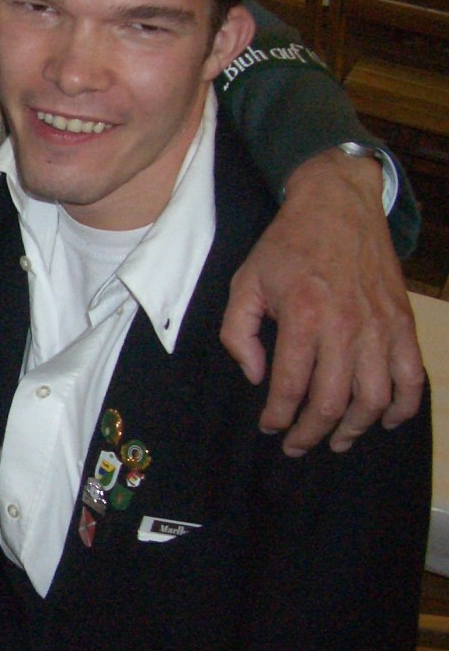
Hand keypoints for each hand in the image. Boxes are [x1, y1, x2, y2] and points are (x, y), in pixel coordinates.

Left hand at [221, 147, 423, 454]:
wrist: (338, 206)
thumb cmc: (286, 246)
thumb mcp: (244, 282)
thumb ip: (237, 333)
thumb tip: (256, 376)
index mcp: (303, 316)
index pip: (290, 385)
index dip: (278, 416)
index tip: (269, 428)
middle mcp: (346, 326)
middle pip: (333, 401)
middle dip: (311, 432)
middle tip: (297, 445)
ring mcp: (381, 327)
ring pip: (375, 398)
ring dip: (355, 428)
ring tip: (337, 441)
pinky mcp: (403, 323)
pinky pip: (412, 376)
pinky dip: (402, 406)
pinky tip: (384, 420)